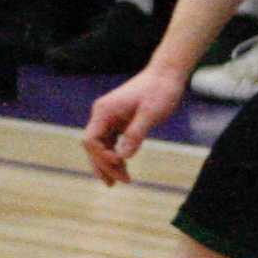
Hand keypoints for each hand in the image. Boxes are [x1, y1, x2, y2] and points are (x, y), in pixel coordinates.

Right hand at [82, 65, 185, 183]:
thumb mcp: (150, 113)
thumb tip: (122, 158)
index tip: (119, 163)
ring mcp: (109, 119)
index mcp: (103, 111)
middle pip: (93, 147)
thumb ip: (135, 135)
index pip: (90, 140)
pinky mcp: (118, 122)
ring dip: (109, 164)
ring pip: (101, 147)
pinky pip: (112, 143)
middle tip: (116, 183)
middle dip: (103, 166)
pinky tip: (124, 167)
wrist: (167, 74)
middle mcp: (102, 115)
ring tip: (122, 181)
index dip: (100, 156)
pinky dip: (117, 156)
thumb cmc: (160, 90)